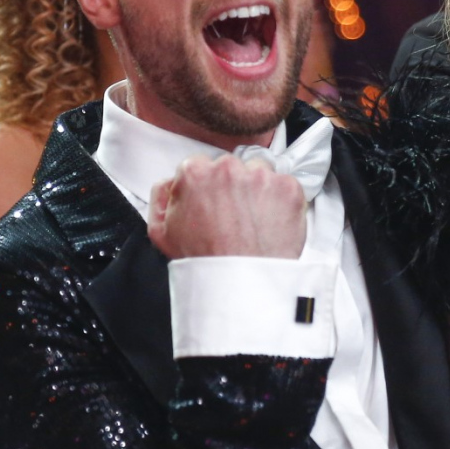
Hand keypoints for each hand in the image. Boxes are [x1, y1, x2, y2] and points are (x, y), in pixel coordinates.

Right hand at [148, 154, 306, 258]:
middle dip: (234, 186)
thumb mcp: (161, 232)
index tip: (214, 201)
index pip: (202, 164)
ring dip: (258, 190)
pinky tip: (270, 223)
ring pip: (261, 173)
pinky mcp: (288, 188)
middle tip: (234, 216)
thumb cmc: (205, 261)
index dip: (207, 185)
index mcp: (196, 173)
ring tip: (253, 221)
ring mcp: (261, 176)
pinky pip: (286, 186)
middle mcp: (229, 168)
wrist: (241, 284)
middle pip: (233, 166)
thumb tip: (169, 183)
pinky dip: (281, 202)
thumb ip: (161, 197)